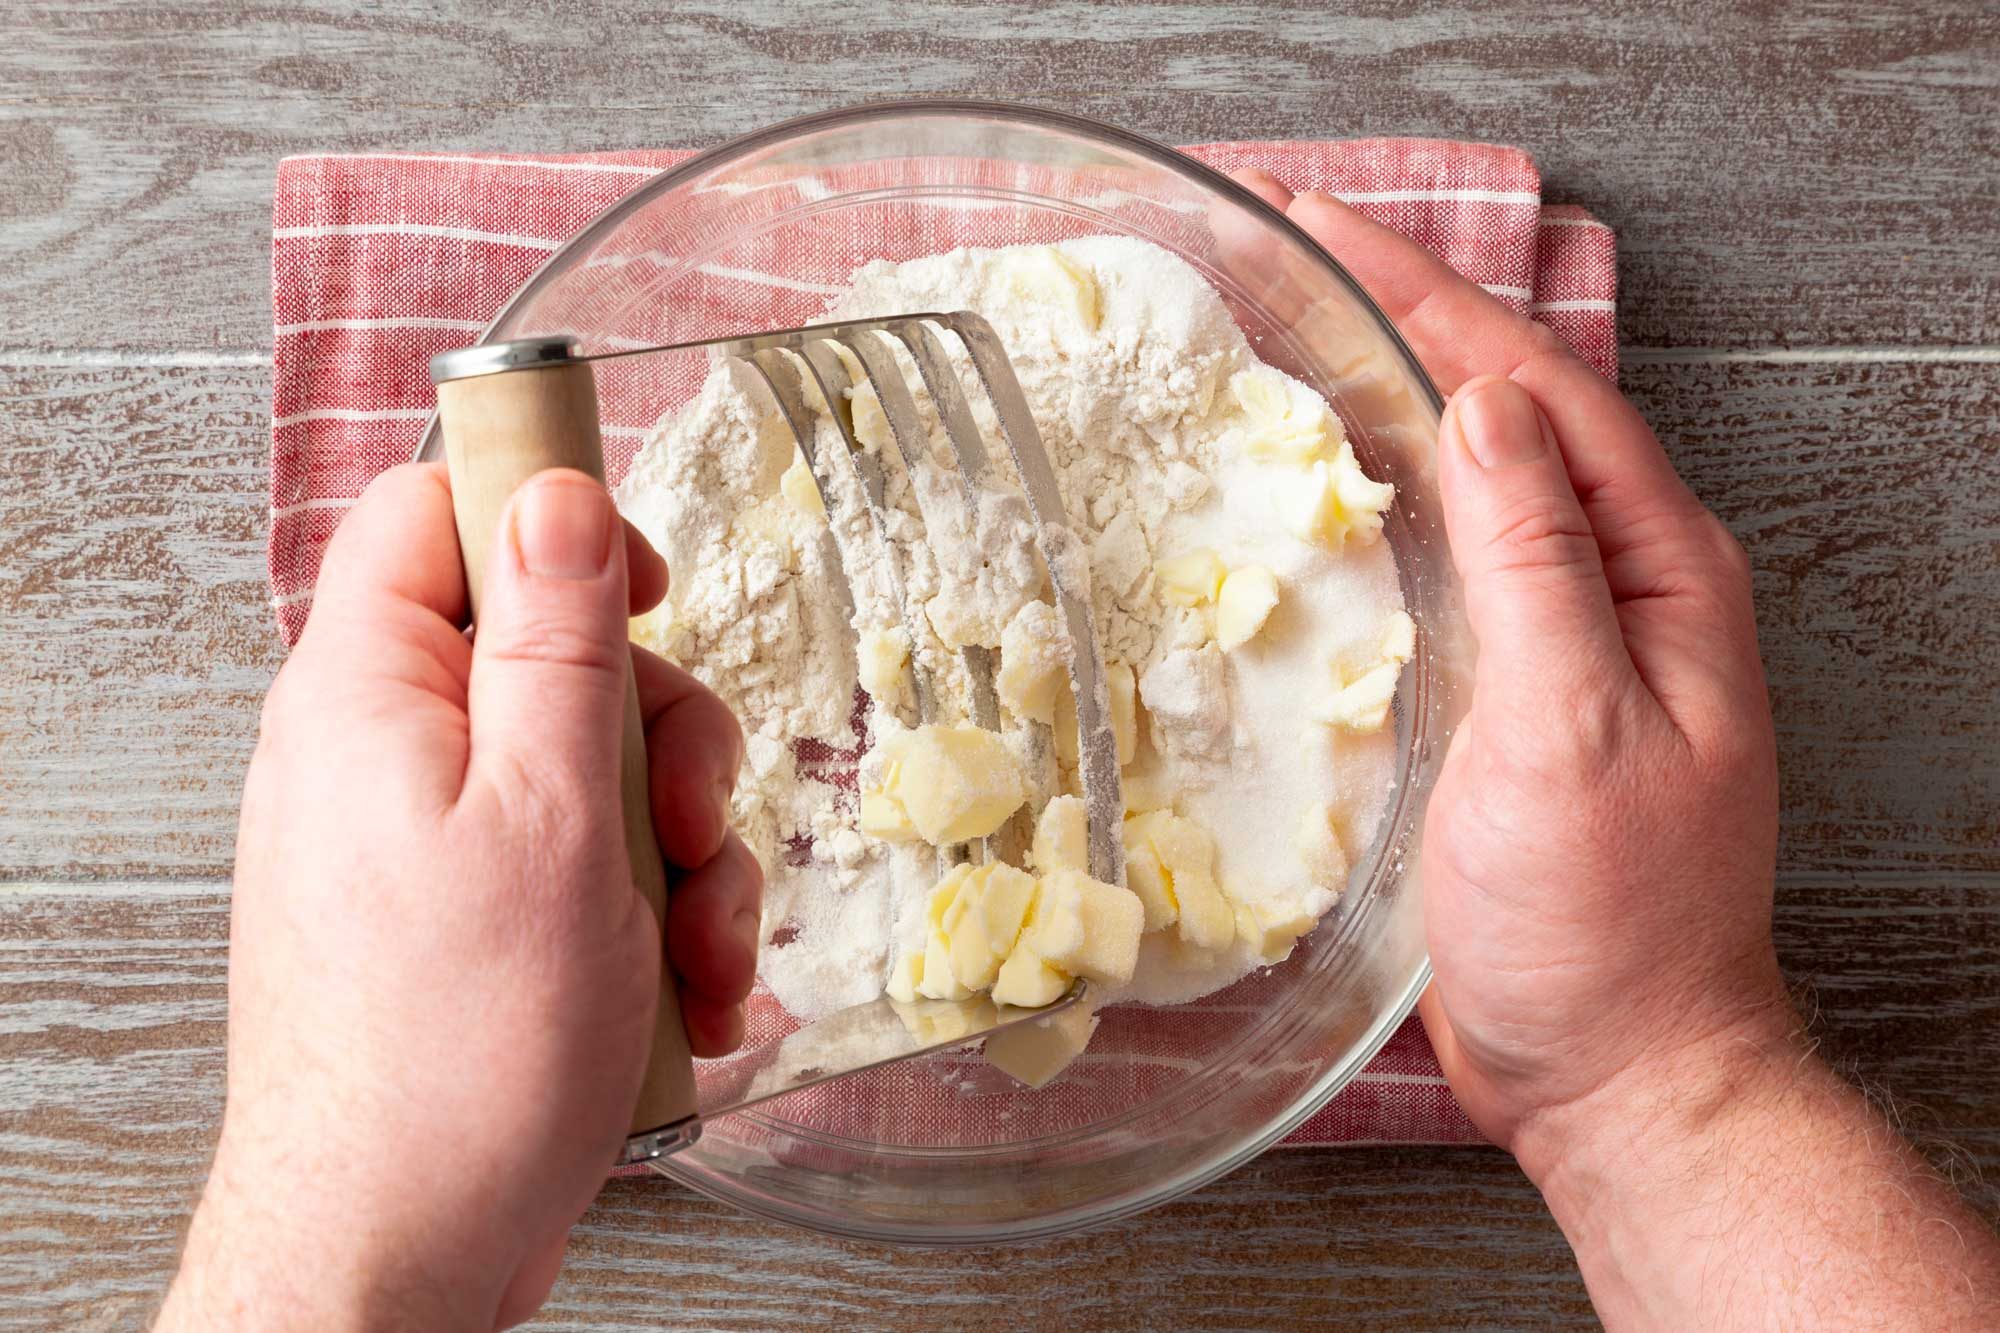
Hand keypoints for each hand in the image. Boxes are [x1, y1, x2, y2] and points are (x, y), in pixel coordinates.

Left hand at [158, 465, 760, 1330]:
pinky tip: (677, 998)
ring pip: (592, 774)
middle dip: (660, 740)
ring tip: (692, 953)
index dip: (549, 518)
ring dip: (679, 856)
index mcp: (368, 696)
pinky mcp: (468, 922)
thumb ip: (556, 642)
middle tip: (690, 824)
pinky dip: (647, 922)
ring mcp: (428, 845)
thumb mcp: (552, 815)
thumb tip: (557, 496)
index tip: (642, 584)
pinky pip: (580, 868)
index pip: (436, 514)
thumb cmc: (456, 1059)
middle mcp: (384, 757)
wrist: (397, 1252)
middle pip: (551, 656)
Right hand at [1228, 171, 1787, 1153]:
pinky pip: (1447, 552)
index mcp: (1661, 571)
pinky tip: (1326, 477)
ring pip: (1475, 470)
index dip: (1429, 296)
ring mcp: (1564, 633)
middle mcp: (1621, 582)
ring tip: (1297, 323)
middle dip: (1405, 312)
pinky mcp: (1507, 687)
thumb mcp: (1574, 731)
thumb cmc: (1605, 921)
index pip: (1538, 387)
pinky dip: (1383, 491)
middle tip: (1292, 245)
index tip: (1325, 225)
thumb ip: (1536, 563)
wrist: (1613, 1064)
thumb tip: (1484, 408)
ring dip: (1390, 387)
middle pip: (1508, 406)